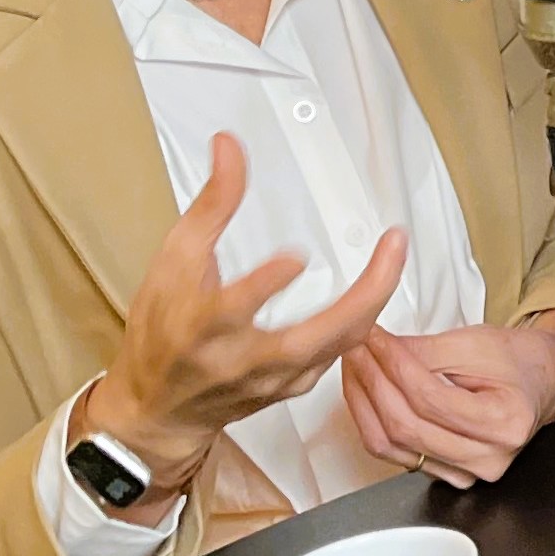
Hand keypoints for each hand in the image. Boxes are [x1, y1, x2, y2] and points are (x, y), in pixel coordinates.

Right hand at [83, 134, 407, 500]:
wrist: (160, 410)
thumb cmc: (161, 331)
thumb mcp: (173, 262)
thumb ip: (210, 206)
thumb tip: (230, 145)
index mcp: (200, 330)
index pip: (232, 312)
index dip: (263, 286)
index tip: (295, 255)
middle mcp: (239, 362)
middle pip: (308, 340)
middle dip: (362, 295)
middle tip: (393, 245)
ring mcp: (272, 381)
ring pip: (336, 347)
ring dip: (374, 300)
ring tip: (395, 252)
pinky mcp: (293, 389)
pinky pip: (339, 354)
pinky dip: (361, 319)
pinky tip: (376, 287)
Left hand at [338, 317, 554, 488]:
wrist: (541, 380)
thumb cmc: (519, 361)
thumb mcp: (475, 344)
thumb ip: (423, 351)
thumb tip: (375, 350)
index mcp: (505, 423)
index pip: (431, 399)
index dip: (394, 366)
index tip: (374, 338)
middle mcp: (488, 458)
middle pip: (408, 427)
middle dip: (373, 382)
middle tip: (355, 347)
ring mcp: (468, 474)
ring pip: (394, 446)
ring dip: (364, 403)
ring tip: (355, 366)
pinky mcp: (448, 475)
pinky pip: (397, 455)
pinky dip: (373, 422)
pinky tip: (365, 393)